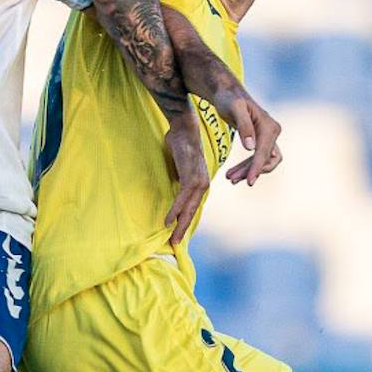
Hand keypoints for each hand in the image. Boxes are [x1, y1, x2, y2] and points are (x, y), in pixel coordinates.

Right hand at [163, 109, 208, 244]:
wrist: (185, 128)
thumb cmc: (180, 142)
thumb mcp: (179, 163)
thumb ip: (179, 175)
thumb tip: (175, 183)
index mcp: (200, 183)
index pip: (192, 206)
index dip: (184, 219)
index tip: (177, 232)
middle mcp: (202, 184)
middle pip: (192, 211)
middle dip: (182, 228)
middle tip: (174, 244)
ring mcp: (198, 182)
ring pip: (188, 208)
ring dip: (179, 224)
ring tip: (172, 237)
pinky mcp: (191, 177)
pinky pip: (182, 198)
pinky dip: (175, 210)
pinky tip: (169, 220)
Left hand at [212, 88, 281, 186]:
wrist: (227, 92)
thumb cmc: (229, 98)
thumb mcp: (234, 109)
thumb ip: (244, 126)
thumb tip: (251, 148)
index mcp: (269, 126)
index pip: (263, 153)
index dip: (256, 168)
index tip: (249, 182)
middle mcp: (272, 132)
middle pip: (266, 160)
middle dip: (251, 171)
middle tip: (232, 180)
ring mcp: (268, 136)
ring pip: (263, 161)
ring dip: (248, 171)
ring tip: (230, 178)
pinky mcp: (261, 139)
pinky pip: (257, 157)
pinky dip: (247, 166)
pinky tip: (233, 173)